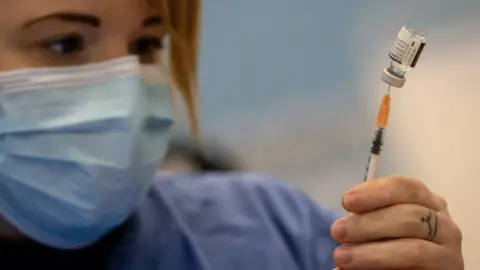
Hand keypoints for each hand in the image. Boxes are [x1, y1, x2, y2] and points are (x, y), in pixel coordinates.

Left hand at [330, 175, 463, 269]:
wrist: (408, 268)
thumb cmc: (390, 244)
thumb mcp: (379, 227)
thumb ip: (367, 220)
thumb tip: (342, 227)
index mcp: (427, 203)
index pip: (406, 188)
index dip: (376, 192)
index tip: (347, 201)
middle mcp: (444, 225)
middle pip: (409, 217)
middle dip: (368, 223)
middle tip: (338, 232)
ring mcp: (448, 254)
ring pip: (414, 250)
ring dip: (373, 253)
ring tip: (343, 257)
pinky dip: (386, 267)